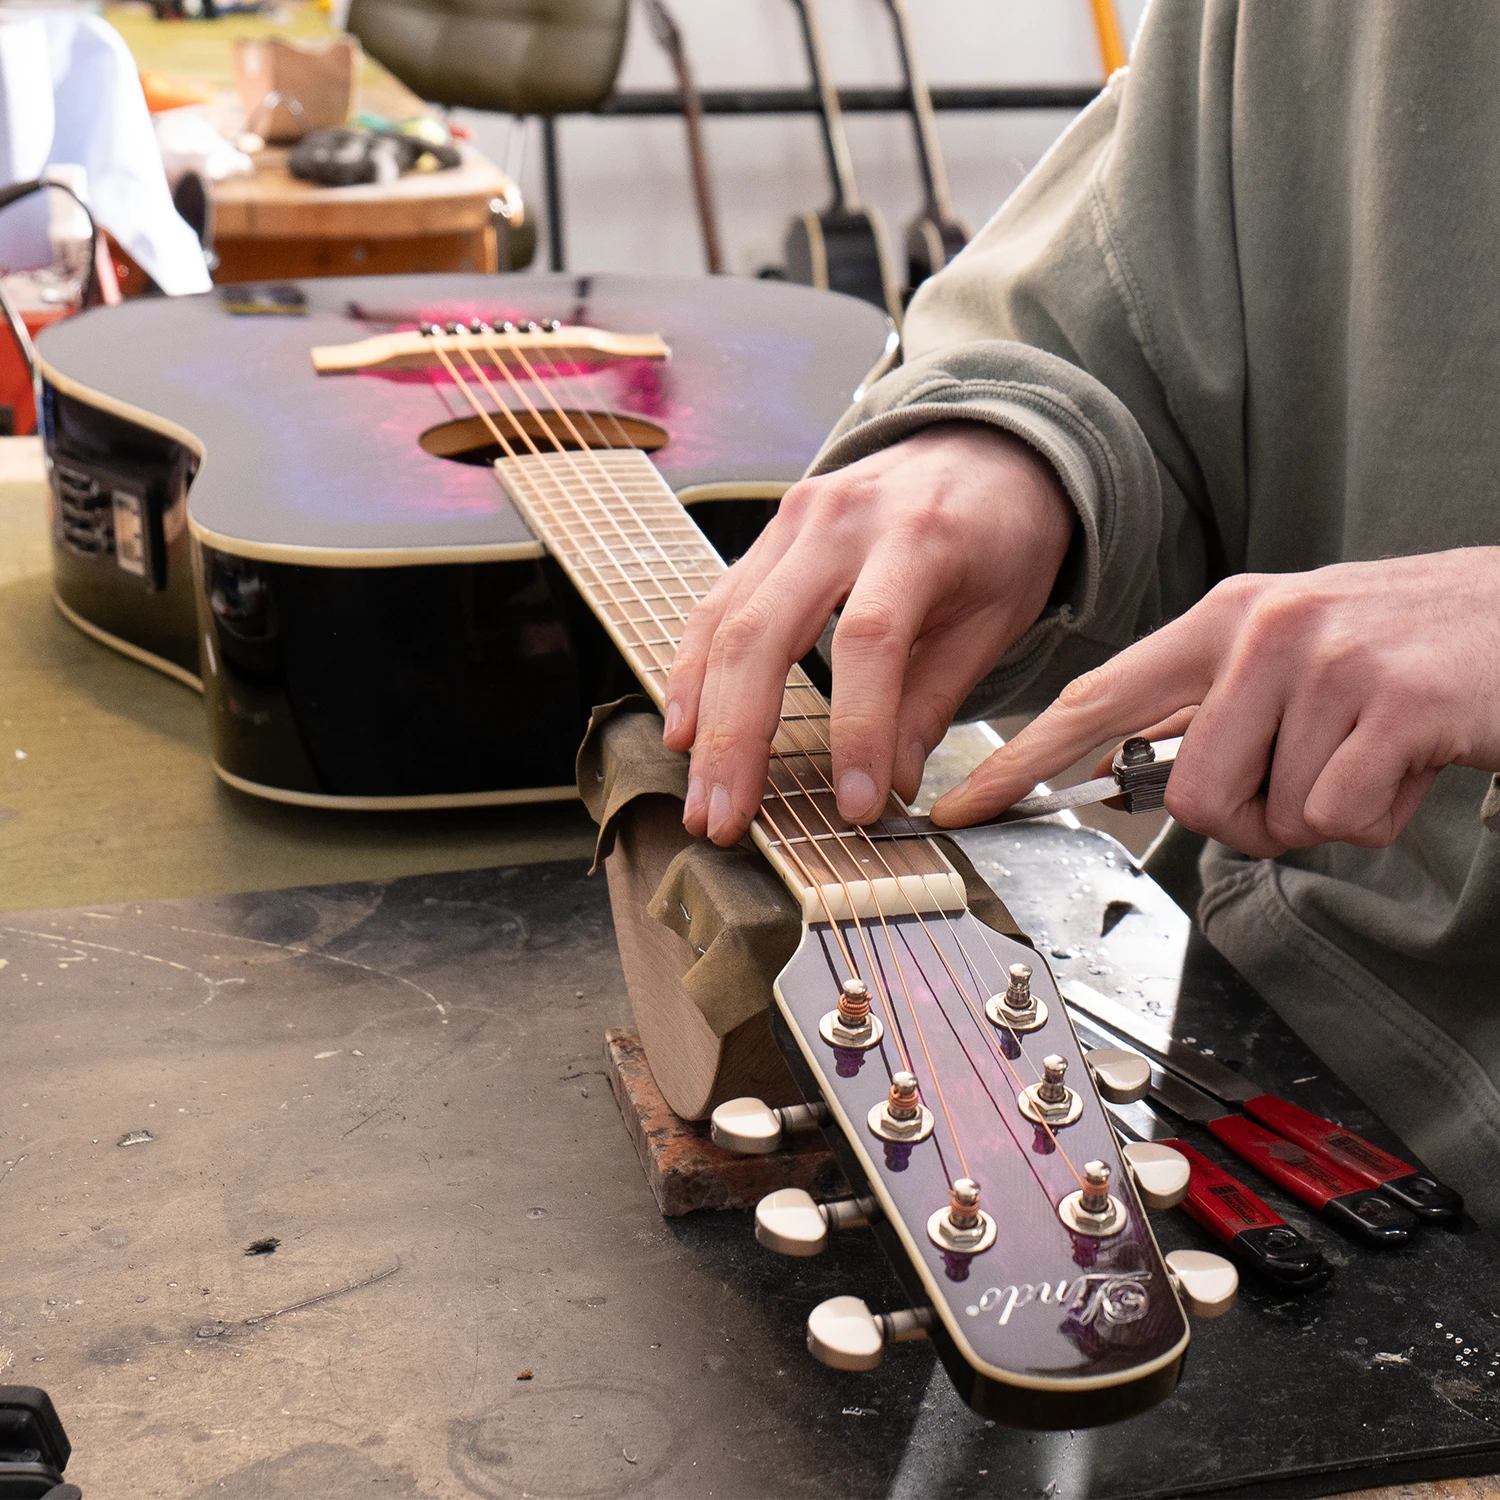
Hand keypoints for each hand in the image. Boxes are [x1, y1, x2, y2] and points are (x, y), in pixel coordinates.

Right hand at [663, 422, 1075, 844]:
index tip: (853, 805)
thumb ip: (935, 699)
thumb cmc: (999, 536)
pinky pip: (715, 605)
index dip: (855, 728)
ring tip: (702, 797)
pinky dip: (693, 671)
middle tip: (728, 819)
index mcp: (918, 536)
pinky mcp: (768, 534)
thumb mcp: (994, 618)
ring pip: (725, 624)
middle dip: (737, 738)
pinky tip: (683, 728)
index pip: (870, 640)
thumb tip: (889, 783)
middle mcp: (841, 519)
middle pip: (764, 633)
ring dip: (703, 720)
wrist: (983, 447)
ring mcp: (793, 519)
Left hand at [930, 549, 1499, 855]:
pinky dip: (1375, 817)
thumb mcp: (1290, 655)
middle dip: (1250, 818)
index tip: (963, 804)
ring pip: (1267, 814)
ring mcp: (1324, 660)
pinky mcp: (1391, 701)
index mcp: (1220, 620)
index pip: (1095, 698)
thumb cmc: (1404, 651)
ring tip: (1368, 754)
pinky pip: (1338, 817)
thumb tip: (1128, 766)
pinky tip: (1407, 760)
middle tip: (1313, 777)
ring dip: (1319, 814)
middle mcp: (1260, 629)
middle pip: (1188, 795)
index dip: (1021, 760)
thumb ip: (1208, 706)